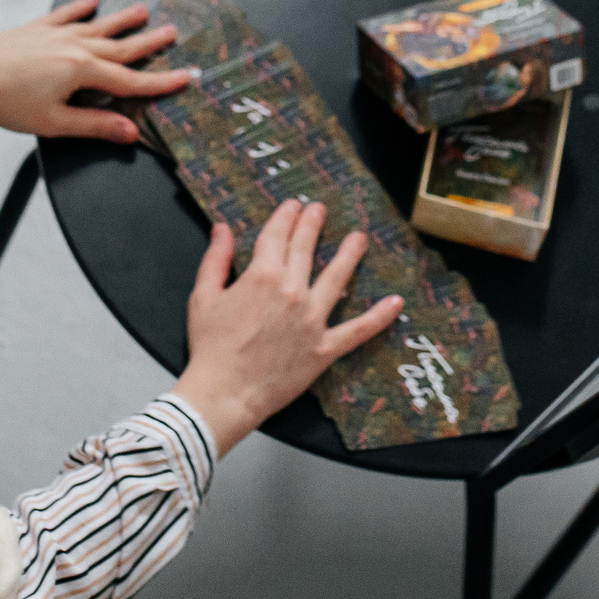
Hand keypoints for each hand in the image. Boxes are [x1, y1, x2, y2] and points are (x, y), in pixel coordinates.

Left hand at [0, 0, 193, 144]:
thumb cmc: (6, 101)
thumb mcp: (53, 122)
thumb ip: (95, 126)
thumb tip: (130, 131)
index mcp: (83, 71)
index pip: (131, 80)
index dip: (161, 82)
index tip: (187, 78)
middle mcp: (75, 47)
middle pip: (121, 46)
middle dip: (150, 42)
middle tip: (175, 33)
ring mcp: (56, 34)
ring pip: (99, 25)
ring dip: (123, 20)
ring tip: (145, 10)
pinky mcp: (37, 29)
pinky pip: (66, 14)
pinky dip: (81, 7)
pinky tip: (92, 0)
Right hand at [170, 199, 406, 455]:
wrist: (224, 393)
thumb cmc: (210, 348)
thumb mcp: (203, 297)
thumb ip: (216, 259)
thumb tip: (222, 229)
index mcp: (261, 277)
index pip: (277, 236)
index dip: (286, 217)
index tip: (294, 205)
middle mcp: (292, 292)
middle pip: (305, 250)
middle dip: (313, 226)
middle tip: (321, 210)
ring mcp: (312, 320)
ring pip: (337, 279)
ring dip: (349, 255)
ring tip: (359, 238)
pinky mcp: (324, 348)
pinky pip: (358, 331)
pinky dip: (379, 317)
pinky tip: (395, 303)